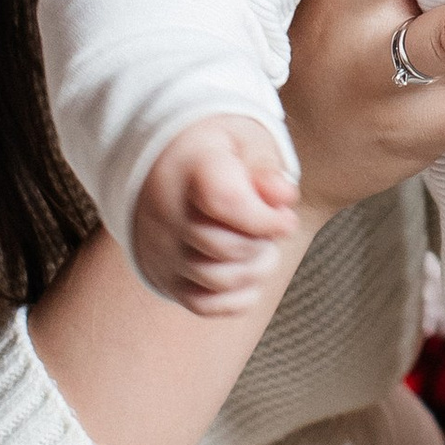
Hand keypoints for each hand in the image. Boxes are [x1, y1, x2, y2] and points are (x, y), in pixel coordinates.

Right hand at [132, 114, 308, 312]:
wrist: (159, 165)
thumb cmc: (213, 152)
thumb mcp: (242, 139)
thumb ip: (265, 166)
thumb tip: (283, 196)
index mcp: (189, 168)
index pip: (227, 202)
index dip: (267, 218)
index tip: (285, 216)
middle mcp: (166, 212)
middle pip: (227, 247)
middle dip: (264, 242)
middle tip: (271, 226)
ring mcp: (160, 249)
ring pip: (219, 280)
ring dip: (255, 269)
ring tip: (259, 246)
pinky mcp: (162, 276)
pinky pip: (204, 305)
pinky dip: (236, 296)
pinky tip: (244, 269)